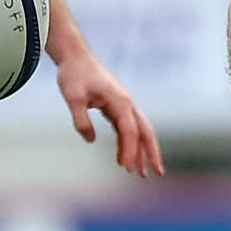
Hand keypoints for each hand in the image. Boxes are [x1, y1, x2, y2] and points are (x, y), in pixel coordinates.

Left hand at [56, 49, 164, 175]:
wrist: (76, 57)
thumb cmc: (74, 75)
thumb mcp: (73, 97)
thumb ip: (81, 120)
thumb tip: (90, 140)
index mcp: (120, 101)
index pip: (130, 131)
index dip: (129, 150)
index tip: (126, 168)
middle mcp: (127, 104)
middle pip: (146, 132)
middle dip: (152, 153)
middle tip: (157, 174)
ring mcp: (124, 106)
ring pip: (139, 132)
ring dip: (142, 152)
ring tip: (143, 173)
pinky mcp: (117, 107)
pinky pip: (128, 129)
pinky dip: (129, 144)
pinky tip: (123, 158)